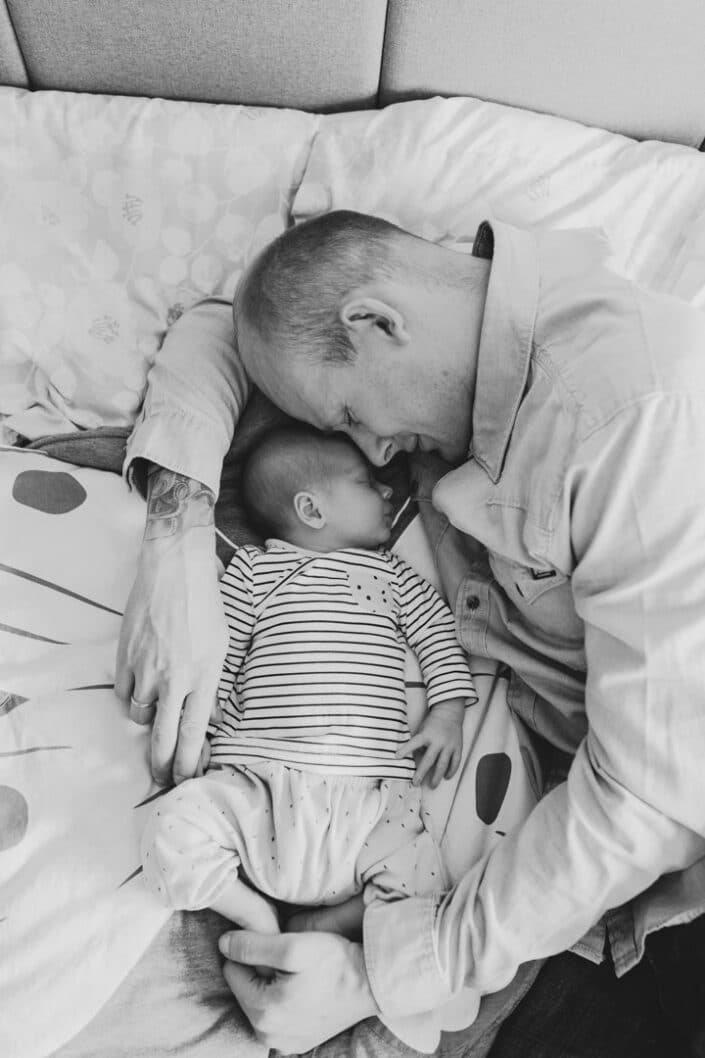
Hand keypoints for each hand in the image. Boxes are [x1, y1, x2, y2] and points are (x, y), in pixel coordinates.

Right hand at [115, 525, 226, 784]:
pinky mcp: (124, 656)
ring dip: (148, 720)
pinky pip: (123, 693)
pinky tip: (140, 689)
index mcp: (203, 678)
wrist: (175, 569)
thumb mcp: (221, 647)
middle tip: (162, 780)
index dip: (186, 763)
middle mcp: (173, 680)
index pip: (192, 735)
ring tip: (157, 710)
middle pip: (161, 739)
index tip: (184, 779)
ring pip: (139, 715)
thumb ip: (212, 686)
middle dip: (161, 766)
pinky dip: (131, 697)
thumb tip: (211, 719)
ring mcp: (145, 669)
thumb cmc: (206, 605)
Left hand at [218, 930, 377, 1051]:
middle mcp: (268, 1036)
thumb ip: (253, 945)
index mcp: (263, 1012)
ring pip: (258, 1002)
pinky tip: (303, 990)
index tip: (277, 947)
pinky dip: (282, 1002)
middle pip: (244, 988)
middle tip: (291, 961)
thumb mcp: (294, 945)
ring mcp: (283, 1044)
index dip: (252, 952)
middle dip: (260, 970)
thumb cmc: (335, 962)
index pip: (232, 970)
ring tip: (298, 974)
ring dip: (271, 985)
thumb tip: (223, 943)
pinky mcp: (297, 1043)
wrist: (372, 984)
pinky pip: (275, 1018)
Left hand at [396, 698, 463, 787]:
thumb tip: (414, 757)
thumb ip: (419, 743)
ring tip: (432, 786)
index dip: (405, 750)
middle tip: (415, 783)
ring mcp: (449, 745)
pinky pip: (455, 762)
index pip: (414, 743)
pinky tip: (446, 777)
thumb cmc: (433, 722)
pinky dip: (451, 771)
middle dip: (421, 773)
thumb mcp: (422, 729)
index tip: (397, 757)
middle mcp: (438, 741)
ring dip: (437, 777)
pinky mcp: (457, 747)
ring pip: (443, 764)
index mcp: (427, 735)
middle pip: (429, 760)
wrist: (450, 712)